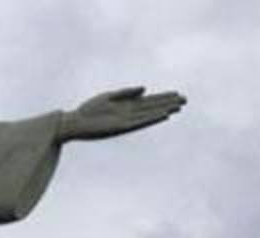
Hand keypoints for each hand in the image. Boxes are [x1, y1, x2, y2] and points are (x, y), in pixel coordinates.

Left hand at [58, 87, 186, 141]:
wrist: (74, 123)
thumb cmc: (88, 110)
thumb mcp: (108, 97)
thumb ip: (126, 93)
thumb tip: (145, 88)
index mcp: (125, 105)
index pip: (148, 100)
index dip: (162, 97)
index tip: (176, 94)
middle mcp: (129, 113)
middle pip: (152, 107)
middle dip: (167, 103)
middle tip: (185, 100)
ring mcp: (126, 120)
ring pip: (149, 114)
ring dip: (163, 110)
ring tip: (178, 107)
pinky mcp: (121, 127)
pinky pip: (140, 122)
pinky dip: (151, 118)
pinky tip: (162, 115)